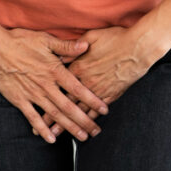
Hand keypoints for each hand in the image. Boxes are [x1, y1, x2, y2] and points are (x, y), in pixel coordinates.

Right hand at [0, 27, 109, 142]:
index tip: (105, 109)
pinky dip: (42, 128)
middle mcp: (46, 86)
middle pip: (69, 107)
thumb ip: (66, 46)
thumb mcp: (45, 39)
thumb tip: (85, 46)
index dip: (92, 99)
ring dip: (69, 127)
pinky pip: (33, 117)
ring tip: (82, 137)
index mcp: (54, 71)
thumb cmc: (20, 41)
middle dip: (84, 120)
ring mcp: (32, 94)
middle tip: (96, 131)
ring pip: (54, 114)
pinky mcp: (19, 100)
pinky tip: (51, 139)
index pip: (78, 89)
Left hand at [36, 25, 165, 136]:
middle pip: (63, 101)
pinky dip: (88, 121)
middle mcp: (85, 81)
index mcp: (78, 66)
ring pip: (78, 110)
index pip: (56, 83)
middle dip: (50, 116)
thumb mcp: (91, 36)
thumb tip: (60, 52)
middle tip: (38, 129)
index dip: (44, 93)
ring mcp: (97, 90)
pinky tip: (83, 130)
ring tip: (56, 135)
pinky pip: (96, 111)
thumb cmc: (116, 38)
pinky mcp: (110, 95)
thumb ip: (74, 46)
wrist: (138, 47)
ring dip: (67, 124)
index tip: (33, 101)